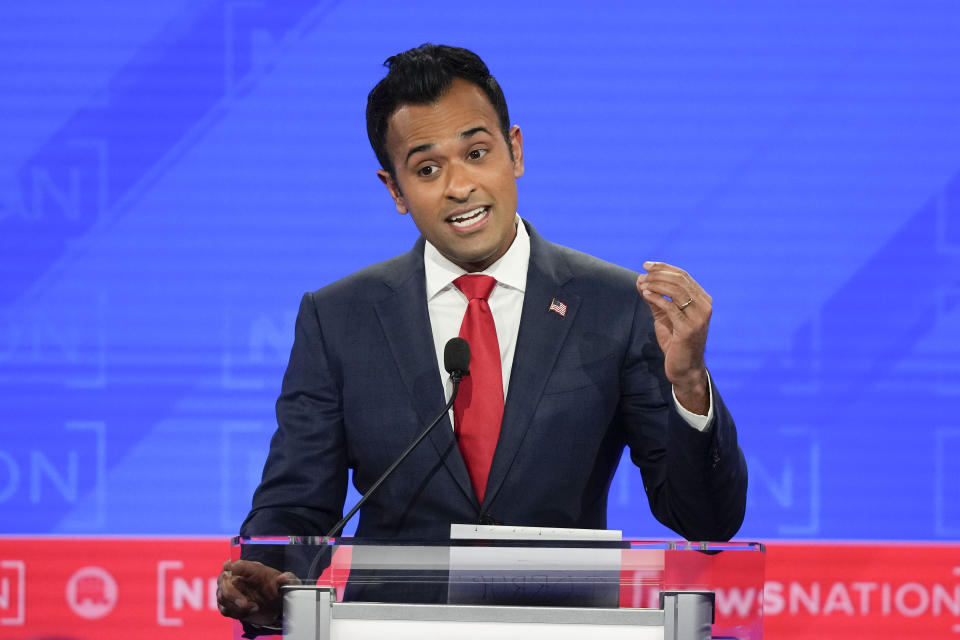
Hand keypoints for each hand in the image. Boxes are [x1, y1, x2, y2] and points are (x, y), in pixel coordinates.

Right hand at [216, 559, 298, 627]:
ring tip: (255, 608)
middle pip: (223, 580)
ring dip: (237, 606)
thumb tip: (283, 578)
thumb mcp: (288, 583)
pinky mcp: (228, 605)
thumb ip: (289, 579)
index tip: (228, 566)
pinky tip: (250, 612)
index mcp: (251, 568)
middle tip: (244, 604)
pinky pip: (225, 609)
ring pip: (222, 597)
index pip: (238, 564)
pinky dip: (236, 613)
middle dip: (231, 593)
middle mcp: (237, 577)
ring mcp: (230, 591)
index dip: (232, 566)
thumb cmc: (278, 589)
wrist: (275, 606)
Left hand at [636, 261, 710, 413]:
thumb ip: (655, 299)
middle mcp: (704, 306)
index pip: (683, 276)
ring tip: (642, 284)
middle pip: (680, 281)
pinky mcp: (689, 329)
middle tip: (642, 275)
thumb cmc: (675, 341)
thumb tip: (640, 280)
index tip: (646, 265)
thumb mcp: (664, 316)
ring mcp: (699, 318)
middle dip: (658, 274)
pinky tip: (645, 294)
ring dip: (656, 285)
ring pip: (677, 291)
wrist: (684, 368)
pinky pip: (671, 307)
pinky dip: (656, 298)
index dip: (664, 267)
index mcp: (702, 300)